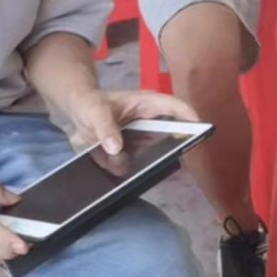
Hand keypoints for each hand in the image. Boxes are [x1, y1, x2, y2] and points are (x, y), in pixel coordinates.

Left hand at [52, 88, 202, 155]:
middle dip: (176, 145)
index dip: (189, 116)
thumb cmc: (89, 104)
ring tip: (149, 168)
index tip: (201, 129)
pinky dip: (136, 169)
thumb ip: (105, 128)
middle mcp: (150, 122)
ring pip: (156, 152)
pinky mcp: (133, 153)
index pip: (175, 107)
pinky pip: (140, 164)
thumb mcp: (95, 112)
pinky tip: (129, 173)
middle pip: (172, 133)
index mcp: (146, 104)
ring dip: (153, 161)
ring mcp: (143, 139)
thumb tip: (116, 149)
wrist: (76, 115)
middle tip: (177, 157)